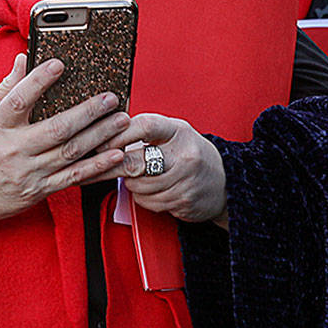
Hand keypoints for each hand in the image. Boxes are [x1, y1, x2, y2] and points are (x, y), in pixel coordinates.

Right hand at [0, 55, 133, 262]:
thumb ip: (5, 89)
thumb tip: (24, 60)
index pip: (19, 100)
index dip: (39, 81)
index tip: (58, 64)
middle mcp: (13, 149)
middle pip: (56, 128)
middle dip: (88, 112)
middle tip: (110, 98)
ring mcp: (28, 172)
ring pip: (71, 151)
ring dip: (100, 135)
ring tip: (121, 120)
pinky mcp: (40, 190)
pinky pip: (74, 177)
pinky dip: (97, 166)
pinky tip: (115, 155)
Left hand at [96, 113, 228, 223]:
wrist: (227, 184)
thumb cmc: (190, 155)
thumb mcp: (173, 134)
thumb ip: (145, 132)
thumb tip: (103, 134)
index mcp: (179, 131)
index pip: (144, 126)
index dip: (118, 134)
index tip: (100, 141)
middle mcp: (185, 154)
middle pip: (136, 161)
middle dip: (114, 165)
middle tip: (100, 165)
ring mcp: (186, 180)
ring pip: (138, 185)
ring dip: (130, 183)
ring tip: (137, 177)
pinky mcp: (184, 201)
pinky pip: (148, 202)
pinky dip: (142, 198)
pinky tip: (151, 191)